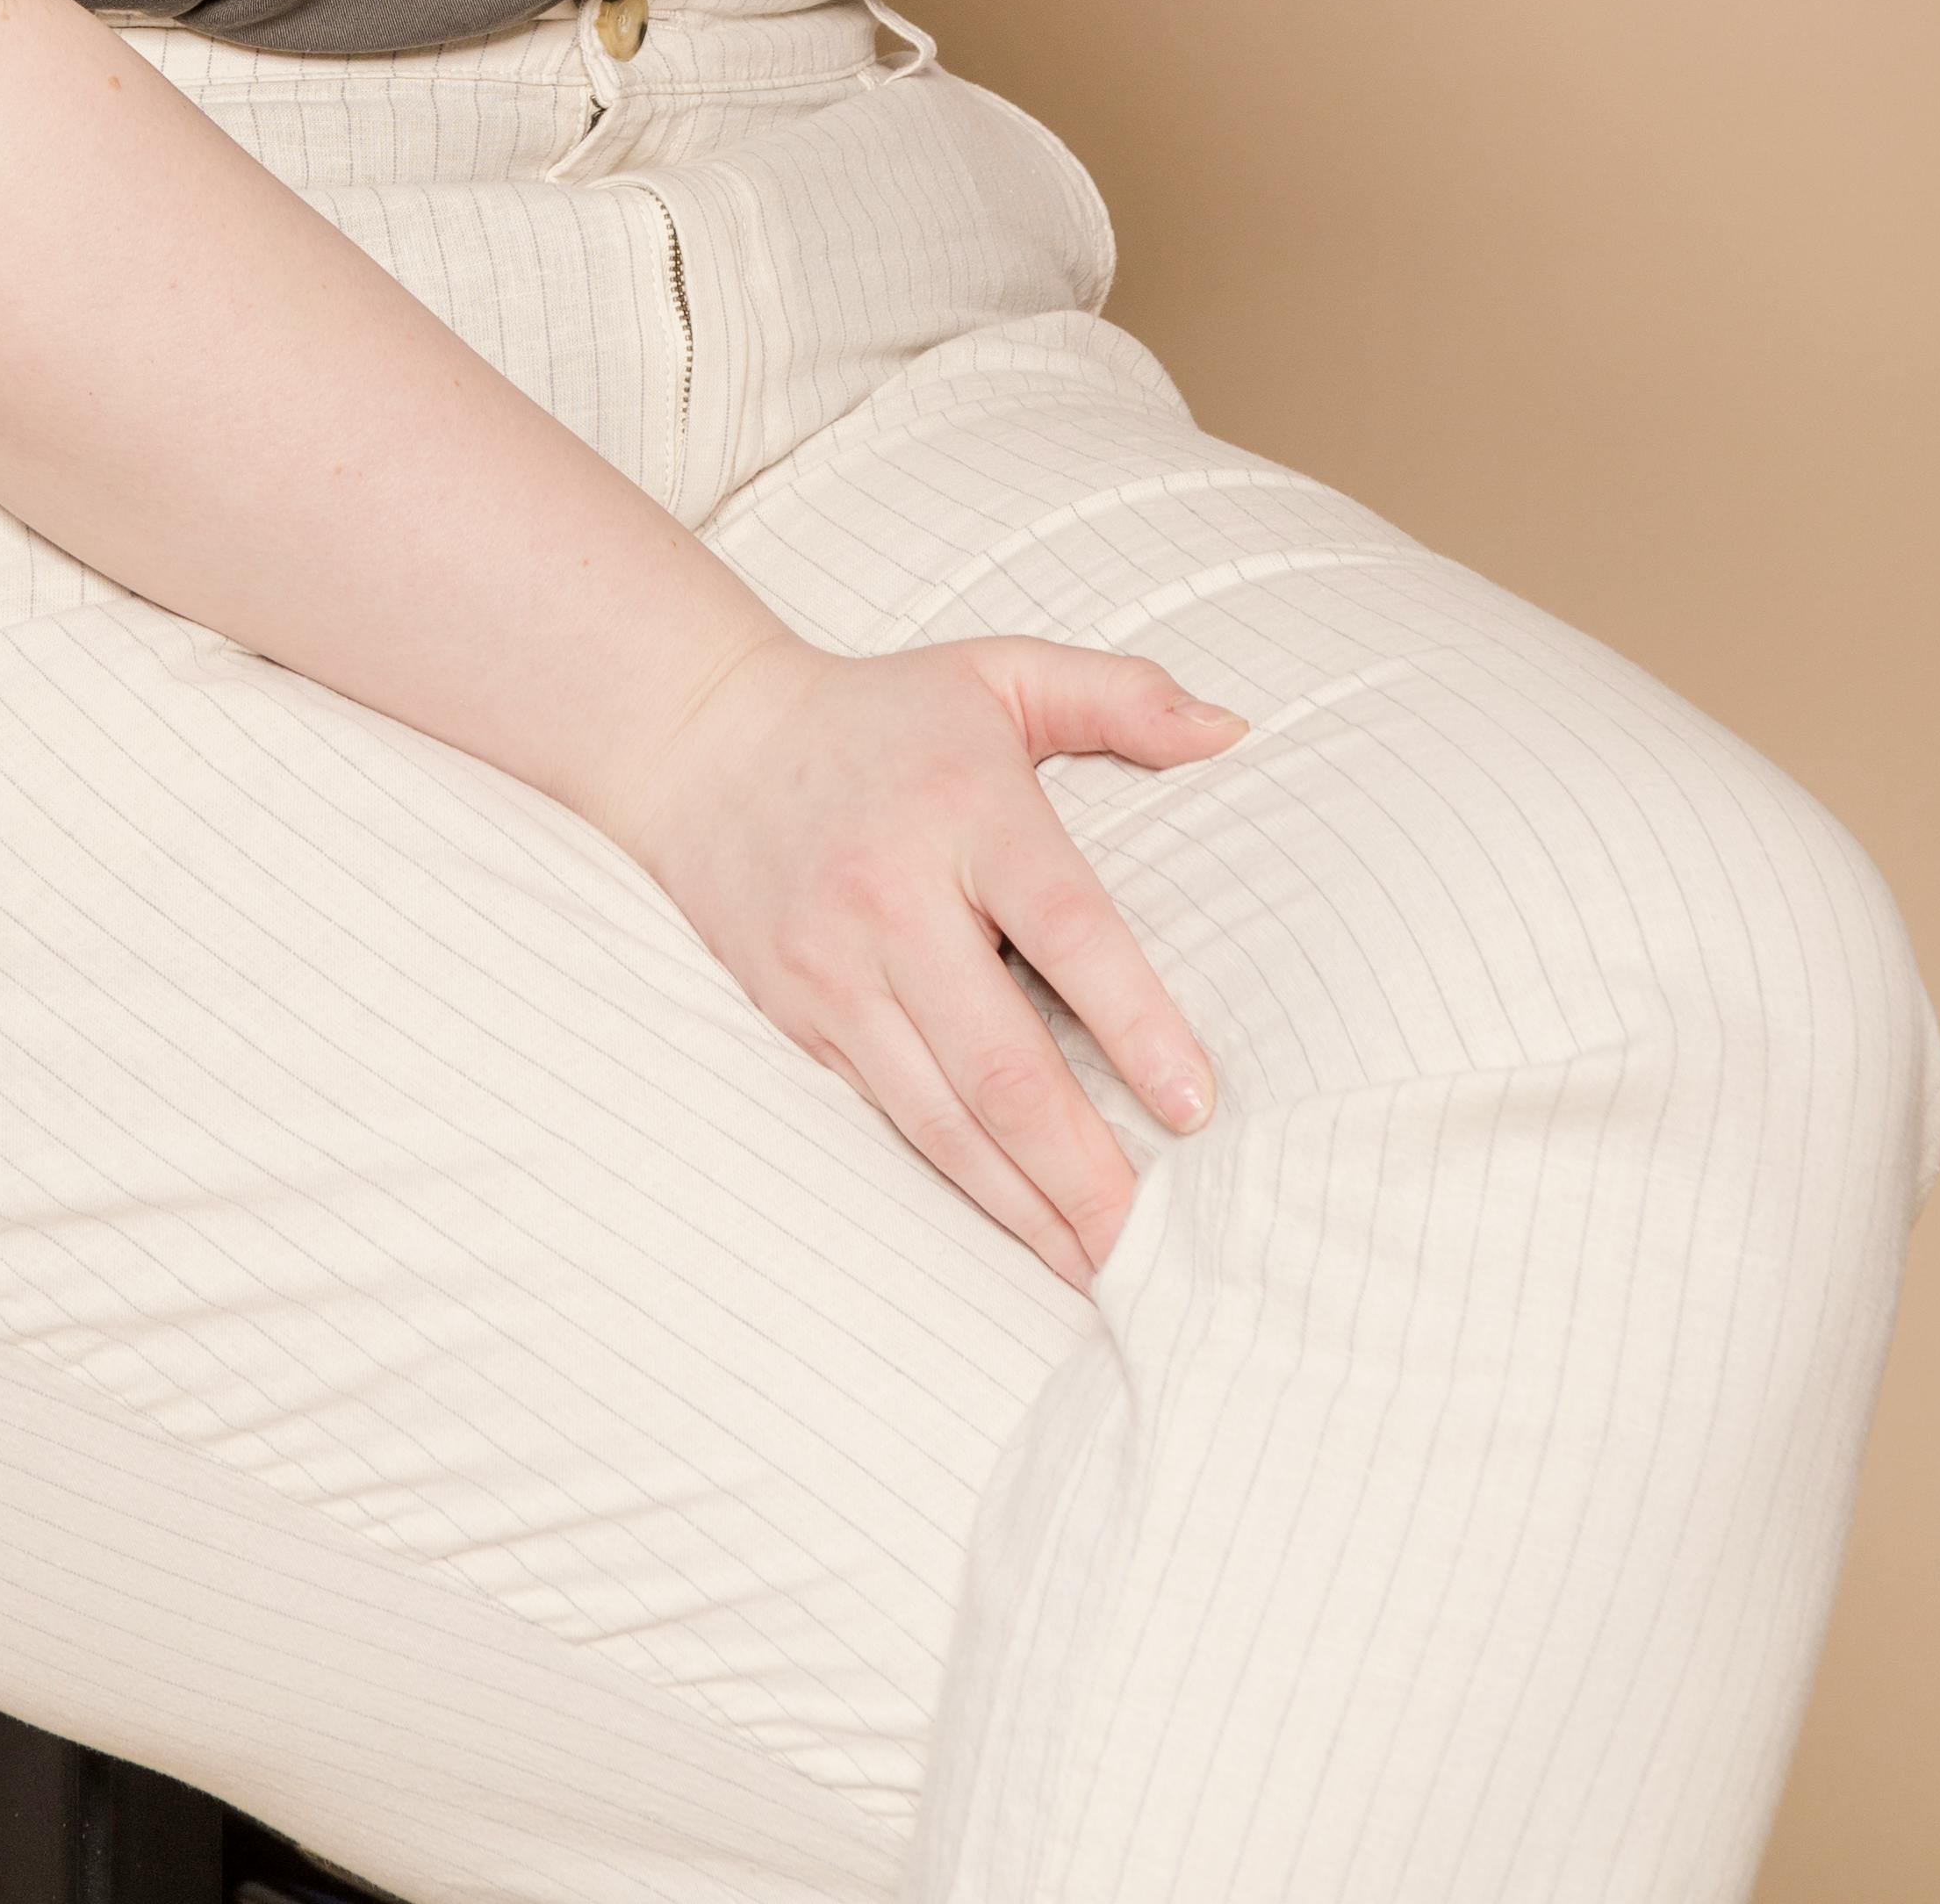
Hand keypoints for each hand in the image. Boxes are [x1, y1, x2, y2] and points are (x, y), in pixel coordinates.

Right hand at [602, 623, 1245, 1285]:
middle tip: (1160, 1245)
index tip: (1196, 1105)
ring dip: (1029, 1206)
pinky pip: (894, 1120)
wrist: (704, 742)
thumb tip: (1235, 731)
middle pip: (1001, 1060)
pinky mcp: (804, 1020)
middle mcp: (895, 898)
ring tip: (1105, 1268)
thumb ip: (1121, 695)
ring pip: (944, 1117)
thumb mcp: (1000, 672)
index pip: (1063, 926)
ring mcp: (839, 970)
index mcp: (964, 809)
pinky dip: (965, 1186)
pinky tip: (1023, 1227)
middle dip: (1085, 1167)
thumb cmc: (883, 714)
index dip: (1134, 1020)